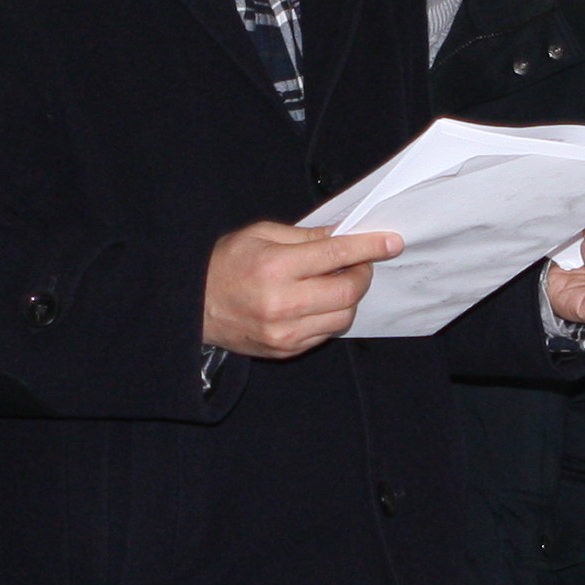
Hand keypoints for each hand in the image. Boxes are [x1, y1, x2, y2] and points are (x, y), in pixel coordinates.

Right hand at [202, 220, 403, 358]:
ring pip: (342, 317)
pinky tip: (317, 302)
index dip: (369, 247)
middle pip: (347, 291)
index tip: (392, 242)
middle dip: (362, 274)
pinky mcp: (285, 350)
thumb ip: (306, 237)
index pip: (336, 254)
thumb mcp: (261, 234)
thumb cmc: (226, 264)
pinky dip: (331, 316)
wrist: (193, 307)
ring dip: (348, 297)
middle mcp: (283, 303)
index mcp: (275, 266)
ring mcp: (285, 332)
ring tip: (335, 282)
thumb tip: (344, 235)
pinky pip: (326, 333)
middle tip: (358, 263)